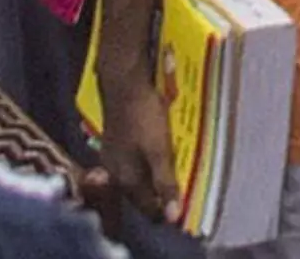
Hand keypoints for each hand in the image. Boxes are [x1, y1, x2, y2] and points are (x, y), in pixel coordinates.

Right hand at [87, 43, 177, 225]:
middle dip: (162, 192)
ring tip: (178, 168)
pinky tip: (160, 149)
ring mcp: (113, 154)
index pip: (146, 208)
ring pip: (138, 174)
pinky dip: (149, 159)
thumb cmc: (142, 116)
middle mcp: (114, 171)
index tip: (186, 206)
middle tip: (185, 186)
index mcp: (124, 179)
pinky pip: (136, 158)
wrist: (123, 80)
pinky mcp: (116, 139)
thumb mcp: (158, 150)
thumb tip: (173, 217)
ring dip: (156, 174)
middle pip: (141, 192)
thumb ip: (165, 182)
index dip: (165, 210)